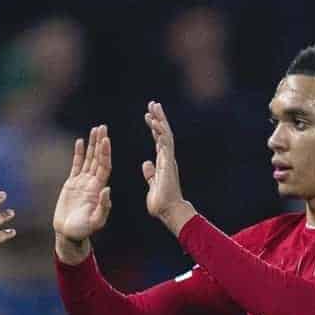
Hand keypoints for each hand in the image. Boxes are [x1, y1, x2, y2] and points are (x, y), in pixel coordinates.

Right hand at [53, 125, 111, 242]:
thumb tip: (107, 189)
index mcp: (99, 189)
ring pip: (89, 159)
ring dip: (92, 145)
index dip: (105, 153)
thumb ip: (103, 206)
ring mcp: (82, 182)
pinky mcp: (71, 184)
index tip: (106, 140)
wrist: (68, 234)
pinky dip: (78, 153)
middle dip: (100, 143)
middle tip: (103, 127)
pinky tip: (80, 142)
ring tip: (95, 129)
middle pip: (98, 159)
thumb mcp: (96, 221)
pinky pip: (76, 165)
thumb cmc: (83, 230)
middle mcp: (93, 183)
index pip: (104, 167)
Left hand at [142, 101, 194, 231]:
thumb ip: (151, 174)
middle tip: (153, 104)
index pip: (158, 140)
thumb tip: (146, 164)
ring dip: (160, 119)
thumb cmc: (160, 202)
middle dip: (158, 118)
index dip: (154, 128)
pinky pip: (164, 142)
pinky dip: (160, 130)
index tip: (148, 116)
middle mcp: (167, 158)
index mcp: (163, 162)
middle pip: (163, 133)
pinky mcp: (167, 162)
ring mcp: (168, 159)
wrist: (167, 211)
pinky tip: (154, 121)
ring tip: (154, 106)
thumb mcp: (152, 184)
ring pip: (165, 134)